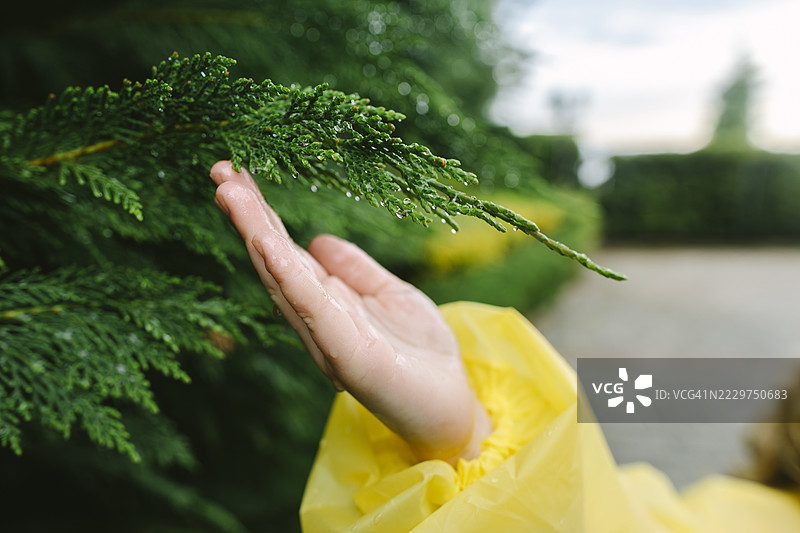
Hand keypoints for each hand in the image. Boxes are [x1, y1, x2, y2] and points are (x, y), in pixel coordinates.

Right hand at [210, 161, 489, 463]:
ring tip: (229, 192)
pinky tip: (267, 243)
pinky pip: (312, 308)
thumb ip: (355, 270)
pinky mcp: (347, 355)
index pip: (286, 252)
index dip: (261, 215)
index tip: (238, 174)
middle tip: (220, 168)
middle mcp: (318, 318)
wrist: (450, 407)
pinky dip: (287, 274)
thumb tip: (318, 239)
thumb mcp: (391, 294)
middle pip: (274, 260)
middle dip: (247, 215)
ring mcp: (328, 336)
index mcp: (328, 302)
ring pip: (283, 278)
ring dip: (255, 234)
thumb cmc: (421, 353)